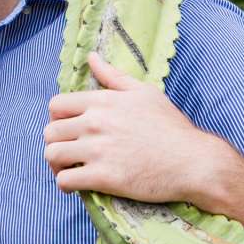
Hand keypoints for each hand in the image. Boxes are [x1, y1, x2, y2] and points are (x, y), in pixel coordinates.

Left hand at [43, 51, 237, 207]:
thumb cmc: (171, 127)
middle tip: (68, 153)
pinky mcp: (104, 177)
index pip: (56, 105)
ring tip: (68, 169)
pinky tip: (76, 185)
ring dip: (55, 164)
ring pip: (51, 155)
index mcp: (102, 101)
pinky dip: (65, 184)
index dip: (56, 119)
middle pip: (50, 131)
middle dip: (55, 142)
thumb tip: (91, 57)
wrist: (193, 162)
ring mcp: (98, 150)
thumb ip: (113, 76)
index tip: (67, 130)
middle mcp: (95, 123)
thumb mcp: (144, 92)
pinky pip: (65, 180)